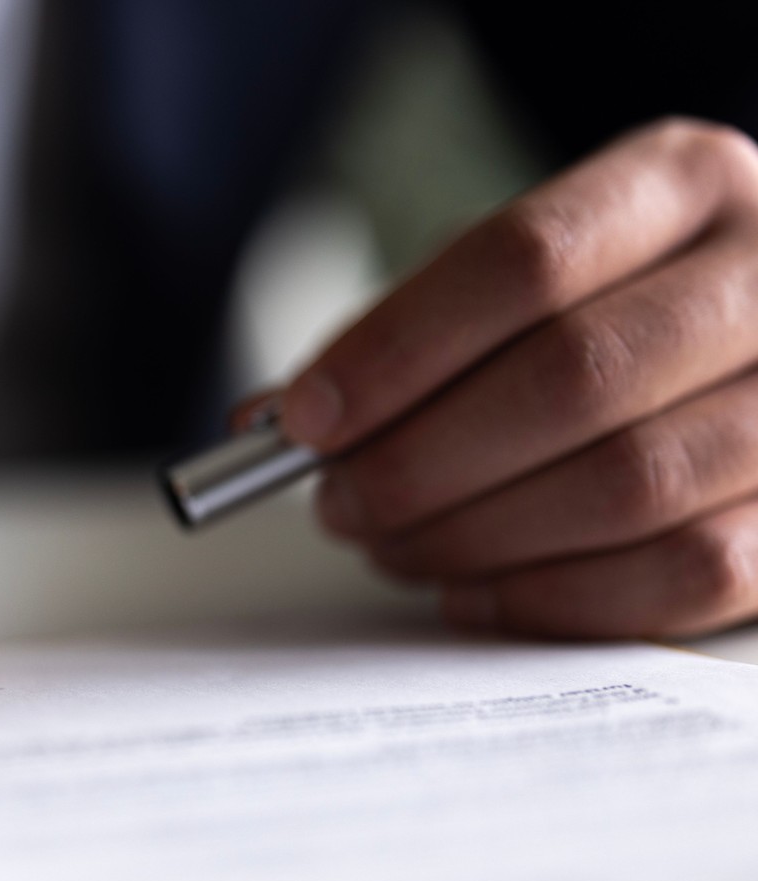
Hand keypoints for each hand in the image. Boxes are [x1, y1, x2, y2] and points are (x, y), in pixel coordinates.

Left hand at [277, 118, 757, 638]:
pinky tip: (471, 593)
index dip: (397, 350)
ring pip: (629, 485)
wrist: (754, 346)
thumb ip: (403, 339)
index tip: (306, 420)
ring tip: (392, 547)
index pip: (524, 261)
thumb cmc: (605, 314)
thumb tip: (269, 421)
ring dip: (475, 536)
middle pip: (571, 377)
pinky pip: (684, 574)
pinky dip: (553, 598)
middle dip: (422, 460)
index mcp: (684, 185)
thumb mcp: (515, 287)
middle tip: (339, 504)